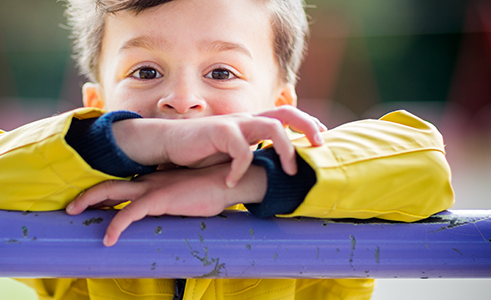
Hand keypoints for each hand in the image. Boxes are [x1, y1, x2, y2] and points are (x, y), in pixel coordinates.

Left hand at [65, 163, 266, 246]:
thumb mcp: (187, 200)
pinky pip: (130, 213)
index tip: (89, 206)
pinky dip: (116, 225)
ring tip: (73, 212)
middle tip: (70, 208)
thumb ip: (174, 207)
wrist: (229, 182)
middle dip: (87, 195)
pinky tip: (109, 239)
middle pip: (109, 184)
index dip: (103, 194)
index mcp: (154, 181)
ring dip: (90, 201)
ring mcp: (153, 188)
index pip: (122, 184)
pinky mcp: (160, 198)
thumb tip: (169, 220)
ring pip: (112, 191)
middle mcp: (149, 181)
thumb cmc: (212, 192)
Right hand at [113, 106, 325, 186]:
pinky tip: (232, 182)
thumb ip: (251, 154)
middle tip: (319, 148)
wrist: (168, 143)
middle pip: (286, 113)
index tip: (322, 138)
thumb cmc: (200, 151)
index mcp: (251, 122)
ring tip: (290, 172)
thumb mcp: (231, 152)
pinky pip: (241, 149)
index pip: (286, 114)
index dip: (308, 123)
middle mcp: (246, 119)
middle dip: (308, 127)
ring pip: (272, 126)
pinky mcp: (219, 131)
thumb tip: (272, 169)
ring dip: (286, 149)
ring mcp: (233, 123)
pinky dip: (241, 168)